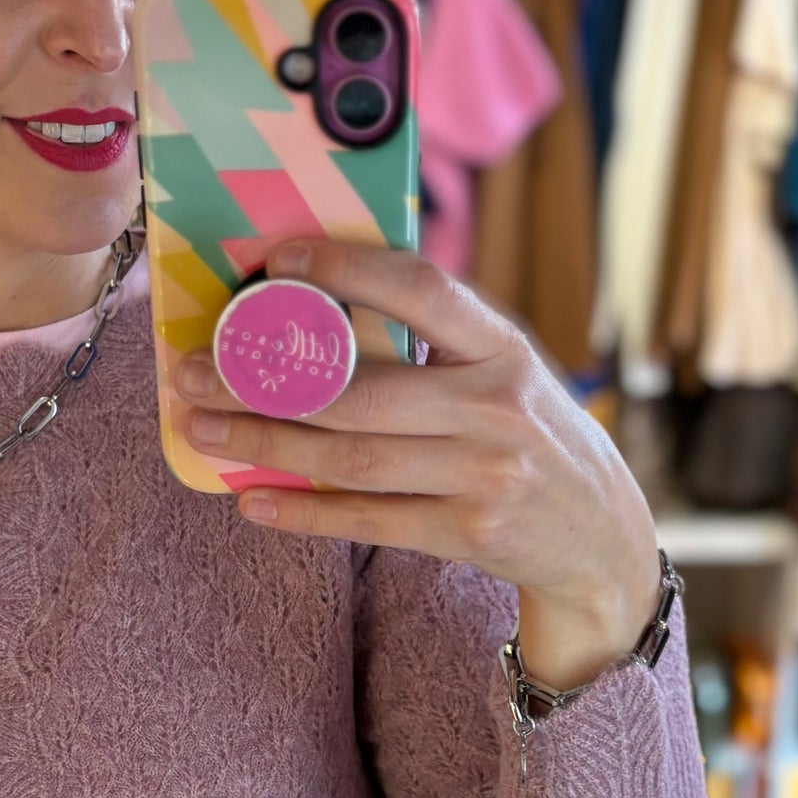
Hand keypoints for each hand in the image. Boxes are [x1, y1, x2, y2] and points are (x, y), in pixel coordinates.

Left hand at [173, 238, 662, 689]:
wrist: (605, 539)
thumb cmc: (534, 439)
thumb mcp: (510, 374)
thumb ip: (441, 343)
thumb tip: (319, 304)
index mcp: (505, 347)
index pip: (420, 288)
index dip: (345, 267)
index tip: (274, 257)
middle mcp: (497, 408)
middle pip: (359, 390)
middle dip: (262, 380)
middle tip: (193, 372)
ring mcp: (485, 475)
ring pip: (351, 457)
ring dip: (263, 442)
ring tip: (202, 429)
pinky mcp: (469, 533)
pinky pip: (367, 520)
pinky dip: (303, 511)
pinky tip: (252, 497)